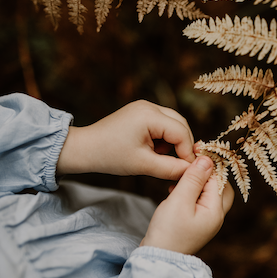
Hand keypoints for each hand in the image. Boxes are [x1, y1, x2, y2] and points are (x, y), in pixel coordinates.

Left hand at [57, 100, 194, 179]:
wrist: (85, 149)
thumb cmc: (110, 156)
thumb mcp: (143, 165)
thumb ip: (171, 168)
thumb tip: (191, 170)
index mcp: (149, 115)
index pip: (182, 133)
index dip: (188, 152)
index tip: (188, 170)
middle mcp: (149, 106)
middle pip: (181, 124)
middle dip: (183, 145)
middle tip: (180, 165)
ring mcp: (145, 107)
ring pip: (174, 123)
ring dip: (174, 142)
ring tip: (162, 158)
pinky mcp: (141, 112)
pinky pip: (163, 123)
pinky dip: (165, 138)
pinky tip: (154, 151)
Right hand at [141, 156, 233, 253]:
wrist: (158, 259)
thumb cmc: (168, 232)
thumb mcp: (179, 201)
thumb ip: (193, 179)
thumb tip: (207, 160)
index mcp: (216, 211)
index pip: (218, 179)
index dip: (208, 162)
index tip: (195, 148)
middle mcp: (215, 216)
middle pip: (219, 186)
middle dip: (207, 172)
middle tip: (191, 161)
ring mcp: (206, 221)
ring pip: (208, 193)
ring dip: (196, 181)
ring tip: (180, 175)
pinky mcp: (195, 223)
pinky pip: (198, 202)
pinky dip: (190, 192)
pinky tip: (175, 189)